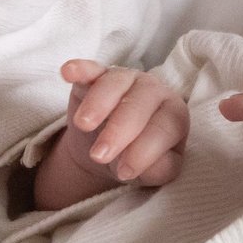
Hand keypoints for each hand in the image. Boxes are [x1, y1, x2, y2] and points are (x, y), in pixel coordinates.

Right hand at [32, 61, 190, 211]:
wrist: (110, 149)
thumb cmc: (138, 157)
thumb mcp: (154, 171)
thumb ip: (157, 171)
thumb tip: (144, 168)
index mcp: (174, 115)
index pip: (163, 129)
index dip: (144, 151)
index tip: (124, 173)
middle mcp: (154, 92)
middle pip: (139, 104)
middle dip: (118, 130)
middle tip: (99, 155)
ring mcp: (126, 79)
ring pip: (115, 83)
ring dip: (98, 103)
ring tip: (83, 125)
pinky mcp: (98, 74)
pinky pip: (90, 69)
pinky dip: (80, 69)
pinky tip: (68, 72)